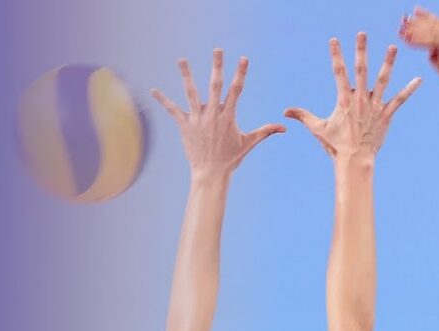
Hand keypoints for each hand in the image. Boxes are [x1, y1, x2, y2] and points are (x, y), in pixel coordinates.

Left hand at [152, 49, 284, 177]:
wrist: (211, 173)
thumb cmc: (231, 158)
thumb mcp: (249, 143)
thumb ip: (266, 132)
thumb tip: (285, 128)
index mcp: (229, 116)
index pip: (236, 90)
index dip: (240, 73)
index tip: (243, 59)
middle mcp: (213, 115)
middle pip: (215, 85)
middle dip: (217, 66)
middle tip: (217, 49)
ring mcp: (198, 120)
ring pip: (191, 93)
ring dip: (186, 75)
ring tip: (182, 59)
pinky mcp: (185, 126)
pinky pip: (173, 110)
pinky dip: (163, 100)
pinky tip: (153, 90)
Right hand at [285, 33, 419, 163]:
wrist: (355, 160)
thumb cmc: (335, 145)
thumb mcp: (317, 129)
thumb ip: (302, 116)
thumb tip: (285, 112)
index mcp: (344, 100)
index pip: (339, 72)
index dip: (336, 55)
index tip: (334, 40)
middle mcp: (360, 99)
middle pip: (361, 70)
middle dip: (361, 51)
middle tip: (362, 34)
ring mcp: (374, 106)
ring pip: (383, 80)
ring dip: (388, 63)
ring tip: (392, 47)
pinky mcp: (386, 115)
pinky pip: (399, 100)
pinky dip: (409, 90)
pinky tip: (419, 79)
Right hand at [399, 7, 438, 97]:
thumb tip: (431, 54)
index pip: (436, 40)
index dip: (419, 38)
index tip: (405, 39)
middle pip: (434, 29)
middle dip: (415, 29)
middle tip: (400, 29)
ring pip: (435, 24)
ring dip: (418, 22)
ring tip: (403, 20)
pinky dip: (427, 16)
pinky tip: (416, 10)